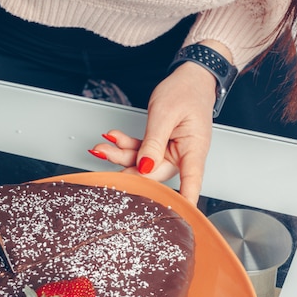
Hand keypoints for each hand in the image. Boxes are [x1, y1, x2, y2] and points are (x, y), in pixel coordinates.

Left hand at [89, 61, 217, 204]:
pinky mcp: (160, 144)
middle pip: (154, 172)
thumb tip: (143, 167)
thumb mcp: (165, 114)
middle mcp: (183, 154)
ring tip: (102, 146)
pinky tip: (113, 138)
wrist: (191, 77)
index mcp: (194, 149)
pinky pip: (141, 150)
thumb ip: (153, 142)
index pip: (190, 182)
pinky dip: (126, 144)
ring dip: (121, 154)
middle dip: (128, 167)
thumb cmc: (187, 91)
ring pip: (143, 162)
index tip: (176, 218)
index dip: (182, 202)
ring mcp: (171, 151)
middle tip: (106, 158)